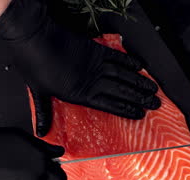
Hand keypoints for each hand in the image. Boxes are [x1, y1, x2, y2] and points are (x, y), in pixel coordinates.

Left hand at [0, 0, 160, 136]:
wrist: (34, 37)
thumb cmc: (33, 64)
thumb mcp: (38, 92)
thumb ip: (45, 112)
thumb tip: (41, 133)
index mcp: (80, 94)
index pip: (109, 105)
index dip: (126, 109)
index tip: (141, 114)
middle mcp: (92, 80)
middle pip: (121, 91)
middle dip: (140, 98)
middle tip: (156, 103)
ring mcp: (95, 64)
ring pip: (123, 75)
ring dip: (139, 82)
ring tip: (153, 88)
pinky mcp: (95, 49)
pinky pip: (117, 57)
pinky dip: (129, 61)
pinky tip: (140, 66)